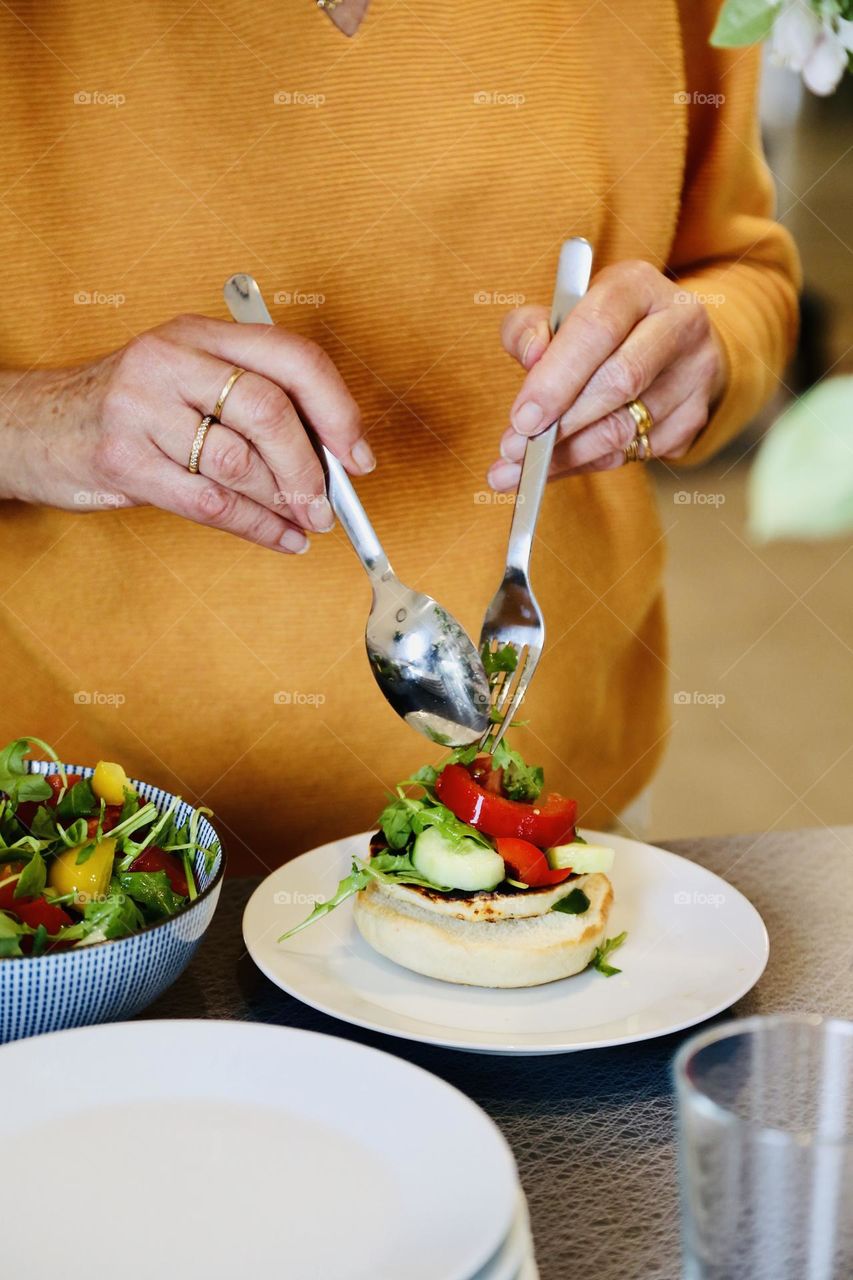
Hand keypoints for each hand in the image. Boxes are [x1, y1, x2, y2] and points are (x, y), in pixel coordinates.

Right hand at [1, 314, 372, 553]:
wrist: (31, 426)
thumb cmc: (127, 409)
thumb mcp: (186, 381)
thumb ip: (251, 404)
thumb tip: (333, 455)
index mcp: (199, 333)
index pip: (291, 357)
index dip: (337, 409)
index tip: (358, 455)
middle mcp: (170, 360)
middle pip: (268, 411)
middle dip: (310, 469)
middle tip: (328, 506)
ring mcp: (140, 408)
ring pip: (239, 463)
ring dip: (283, 504)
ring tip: (304, 524)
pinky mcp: (121, 459)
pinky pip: (209, 503)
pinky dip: (256, 528)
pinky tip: (279, 538)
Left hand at [487, 260, 726, 488]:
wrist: (668, 344)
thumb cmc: (599, 329)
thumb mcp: (559, 312)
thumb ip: (530, 328)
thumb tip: (531, 355)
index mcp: (638, 285)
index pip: (596, 329)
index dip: (556, 378)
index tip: (522, 418)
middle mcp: (678, 323)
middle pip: (620, 381)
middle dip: (561, 423)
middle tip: (516, 450)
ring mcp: (694, 373)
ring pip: (625, 427)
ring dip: (568, 455)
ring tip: (523, 469)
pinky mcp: (695, 416)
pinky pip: (632, 453)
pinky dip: (586, 464)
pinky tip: (557, 467)